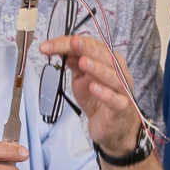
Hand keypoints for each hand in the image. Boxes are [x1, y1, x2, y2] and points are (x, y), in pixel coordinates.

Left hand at [37, 33, 141, 155]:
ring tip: (82, 62)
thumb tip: (59, 49)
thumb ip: (73, 63)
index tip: (47, 46)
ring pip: (113, 76)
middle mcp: (118, 71)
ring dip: (97, 68)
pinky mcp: (121, 107)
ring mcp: (121, 89)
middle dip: (86, 49)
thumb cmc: (98, 100)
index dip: (68, 43)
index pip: (90, 45)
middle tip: (72, 43)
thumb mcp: (81, 78)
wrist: (111, 126)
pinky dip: (105, 93)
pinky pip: (115, 99)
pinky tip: (93, 87)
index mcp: (107, 60)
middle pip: (104, 56)